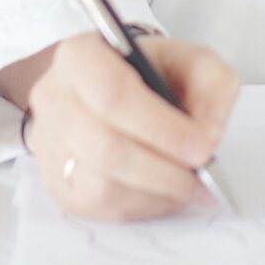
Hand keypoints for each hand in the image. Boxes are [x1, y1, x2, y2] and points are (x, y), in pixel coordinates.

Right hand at [18, 31, 241, 220]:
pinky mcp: (57, 182)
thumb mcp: (192, 60)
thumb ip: (213, 84)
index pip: (113, 94)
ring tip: (189, 183)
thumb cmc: (154, 73)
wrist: (122, 87)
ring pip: (101, 185)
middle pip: (106, 147)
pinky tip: (164, 191)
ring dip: (155, 191)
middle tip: (203, 173)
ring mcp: (50, 144)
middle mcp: (55, 99)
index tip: (203, 146)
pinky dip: (141, 204)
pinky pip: (99, 207)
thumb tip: (210, 133)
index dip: (161, 127)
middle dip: (164, 168)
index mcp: (81, 56)